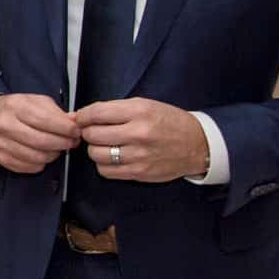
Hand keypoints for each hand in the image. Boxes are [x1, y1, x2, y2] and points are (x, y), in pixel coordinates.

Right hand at [0, 93, 80, 173]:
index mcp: (15, 106)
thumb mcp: (36, 101)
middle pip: (42, 141)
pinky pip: (29, 166)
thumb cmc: (15, 108)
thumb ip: (56, 112)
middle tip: (71, 141)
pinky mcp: (1, 158)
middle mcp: (5, 125)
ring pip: (37, 157)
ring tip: (57, 148)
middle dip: (63, 143)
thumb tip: (74, 122)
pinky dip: (41, 163)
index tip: (76, 131)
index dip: (66, 128)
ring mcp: (1, 143)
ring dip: (53, 154)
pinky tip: (42, 154)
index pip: (46, 121)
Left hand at [72, 97, 210, 182]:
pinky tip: (113, 158)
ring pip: (96, 154)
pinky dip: (104, 165)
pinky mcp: (139, 172)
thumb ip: (113, 109)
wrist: (198, 144)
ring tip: (105, 145)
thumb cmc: (168, 122)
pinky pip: (106, 171)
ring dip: (95, 149)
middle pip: (92, 135)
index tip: (81, 118)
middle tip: (95, 132)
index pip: (96, 113)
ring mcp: (139, 155)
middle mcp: (138, 133)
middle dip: (88, 132)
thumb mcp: (145, 105)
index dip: (82, 116)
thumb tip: (79, 116)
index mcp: (139, 111)